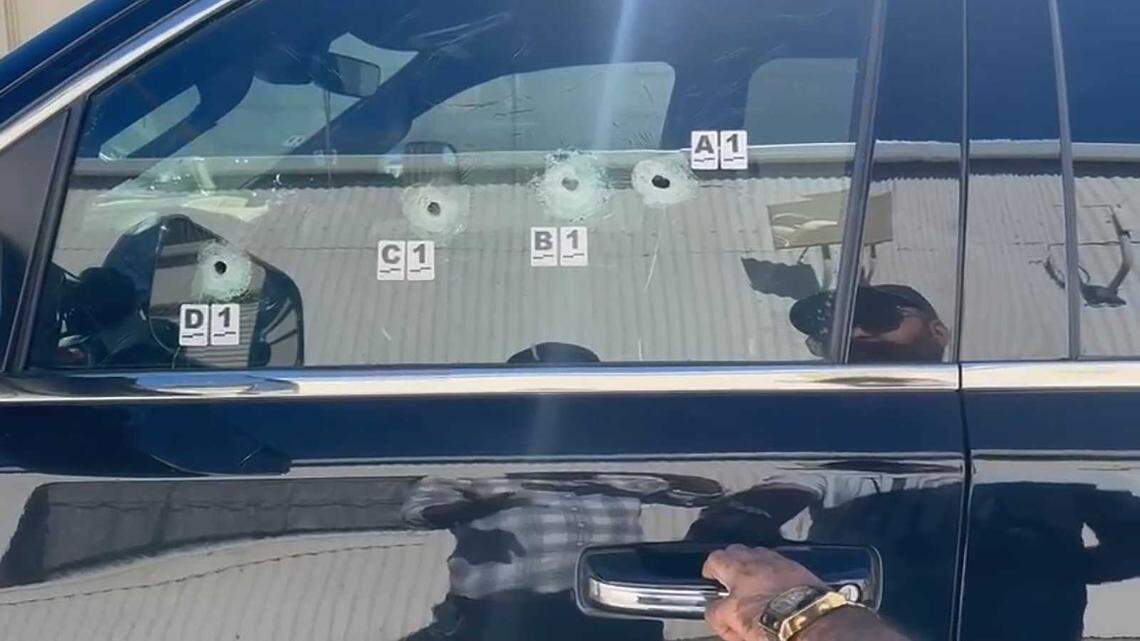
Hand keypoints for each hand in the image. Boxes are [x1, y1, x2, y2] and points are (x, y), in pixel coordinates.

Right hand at [702, 545, 824, 640]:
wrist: (809, 619)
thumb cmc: (771, 620)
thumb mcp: (735, 621)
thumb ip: (718, 614)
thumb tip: (715, 612)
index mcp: (737, 571)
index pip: (713, 562)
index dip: (709, 570)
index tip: (710, 577)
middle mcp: (756, 561)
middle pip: (735, 550)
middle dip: (728, 561)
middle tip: (728, 577)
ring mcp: (777, 562)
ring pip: (757, 553)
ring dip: (750, 562)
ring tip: (751, 579)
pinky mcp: (796, 568)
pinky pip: (778, 561)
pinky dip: (771, 569)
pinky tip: (774, 583)